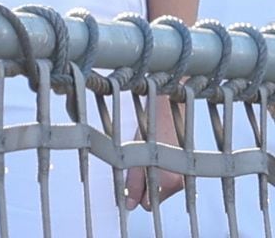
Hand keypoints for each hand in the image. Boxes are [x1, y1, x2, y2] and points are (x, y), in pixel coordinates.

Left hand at [125, 94, 184, 210]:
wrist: (168, 109)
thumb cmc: (150, 129)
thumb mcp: (135, 154)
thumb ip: (133, 182)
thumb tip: (129, 206)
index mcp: (166, 181)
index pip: (148, 204)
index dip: (136, 194)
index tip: (129, 183)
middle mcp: (179, 183)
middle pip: (155, 197)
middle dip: (145, 185)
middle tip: (137, 163)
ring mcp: (185, 177)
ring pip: (162, 188)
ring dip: (153, 177)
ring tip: (148, 154)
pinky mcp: (187, 170)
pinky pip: (169, 180)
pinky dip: (162, 172)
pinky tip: (157, 155)